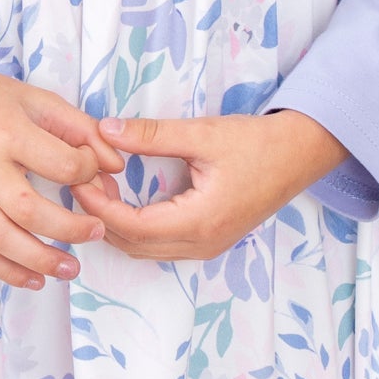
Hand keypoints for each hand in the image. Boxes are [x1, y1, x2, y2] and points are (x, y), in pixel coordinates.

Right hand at [0, 58, 129, 291]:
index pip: (59, 164)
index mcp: (7, 132)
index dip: (87, 171)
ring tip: (72, 268)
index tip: (94, 170)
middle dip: (70, 228)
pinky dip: (7, 272)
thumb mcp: (38, 100)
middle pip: (29, 211)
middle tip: (97, 231)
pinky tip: (35, 279)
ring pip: (3, 240)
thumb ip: (81, 129)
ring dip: (41, 260)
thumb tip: (115, 165)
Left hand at [70, 109, 349, 261]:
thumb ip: (153, 134)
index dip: (98, 206)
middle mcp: (201, 244)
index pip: (131, 227)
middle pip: (133, 245)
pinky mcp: (209, 240)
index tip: (77, 179)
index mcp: (199, 221)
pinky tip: (126, 198)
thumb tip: (106, 129)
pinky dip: (135, 227)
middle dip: (101, 217)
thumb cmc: (256, 143)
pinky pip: (160, 244)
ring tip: (98, 187)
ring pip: (145, 249)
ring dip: (117, 224)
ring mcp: (206, 247)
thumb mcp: (203, 134)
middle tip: (79, 181)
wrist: (300, 154)